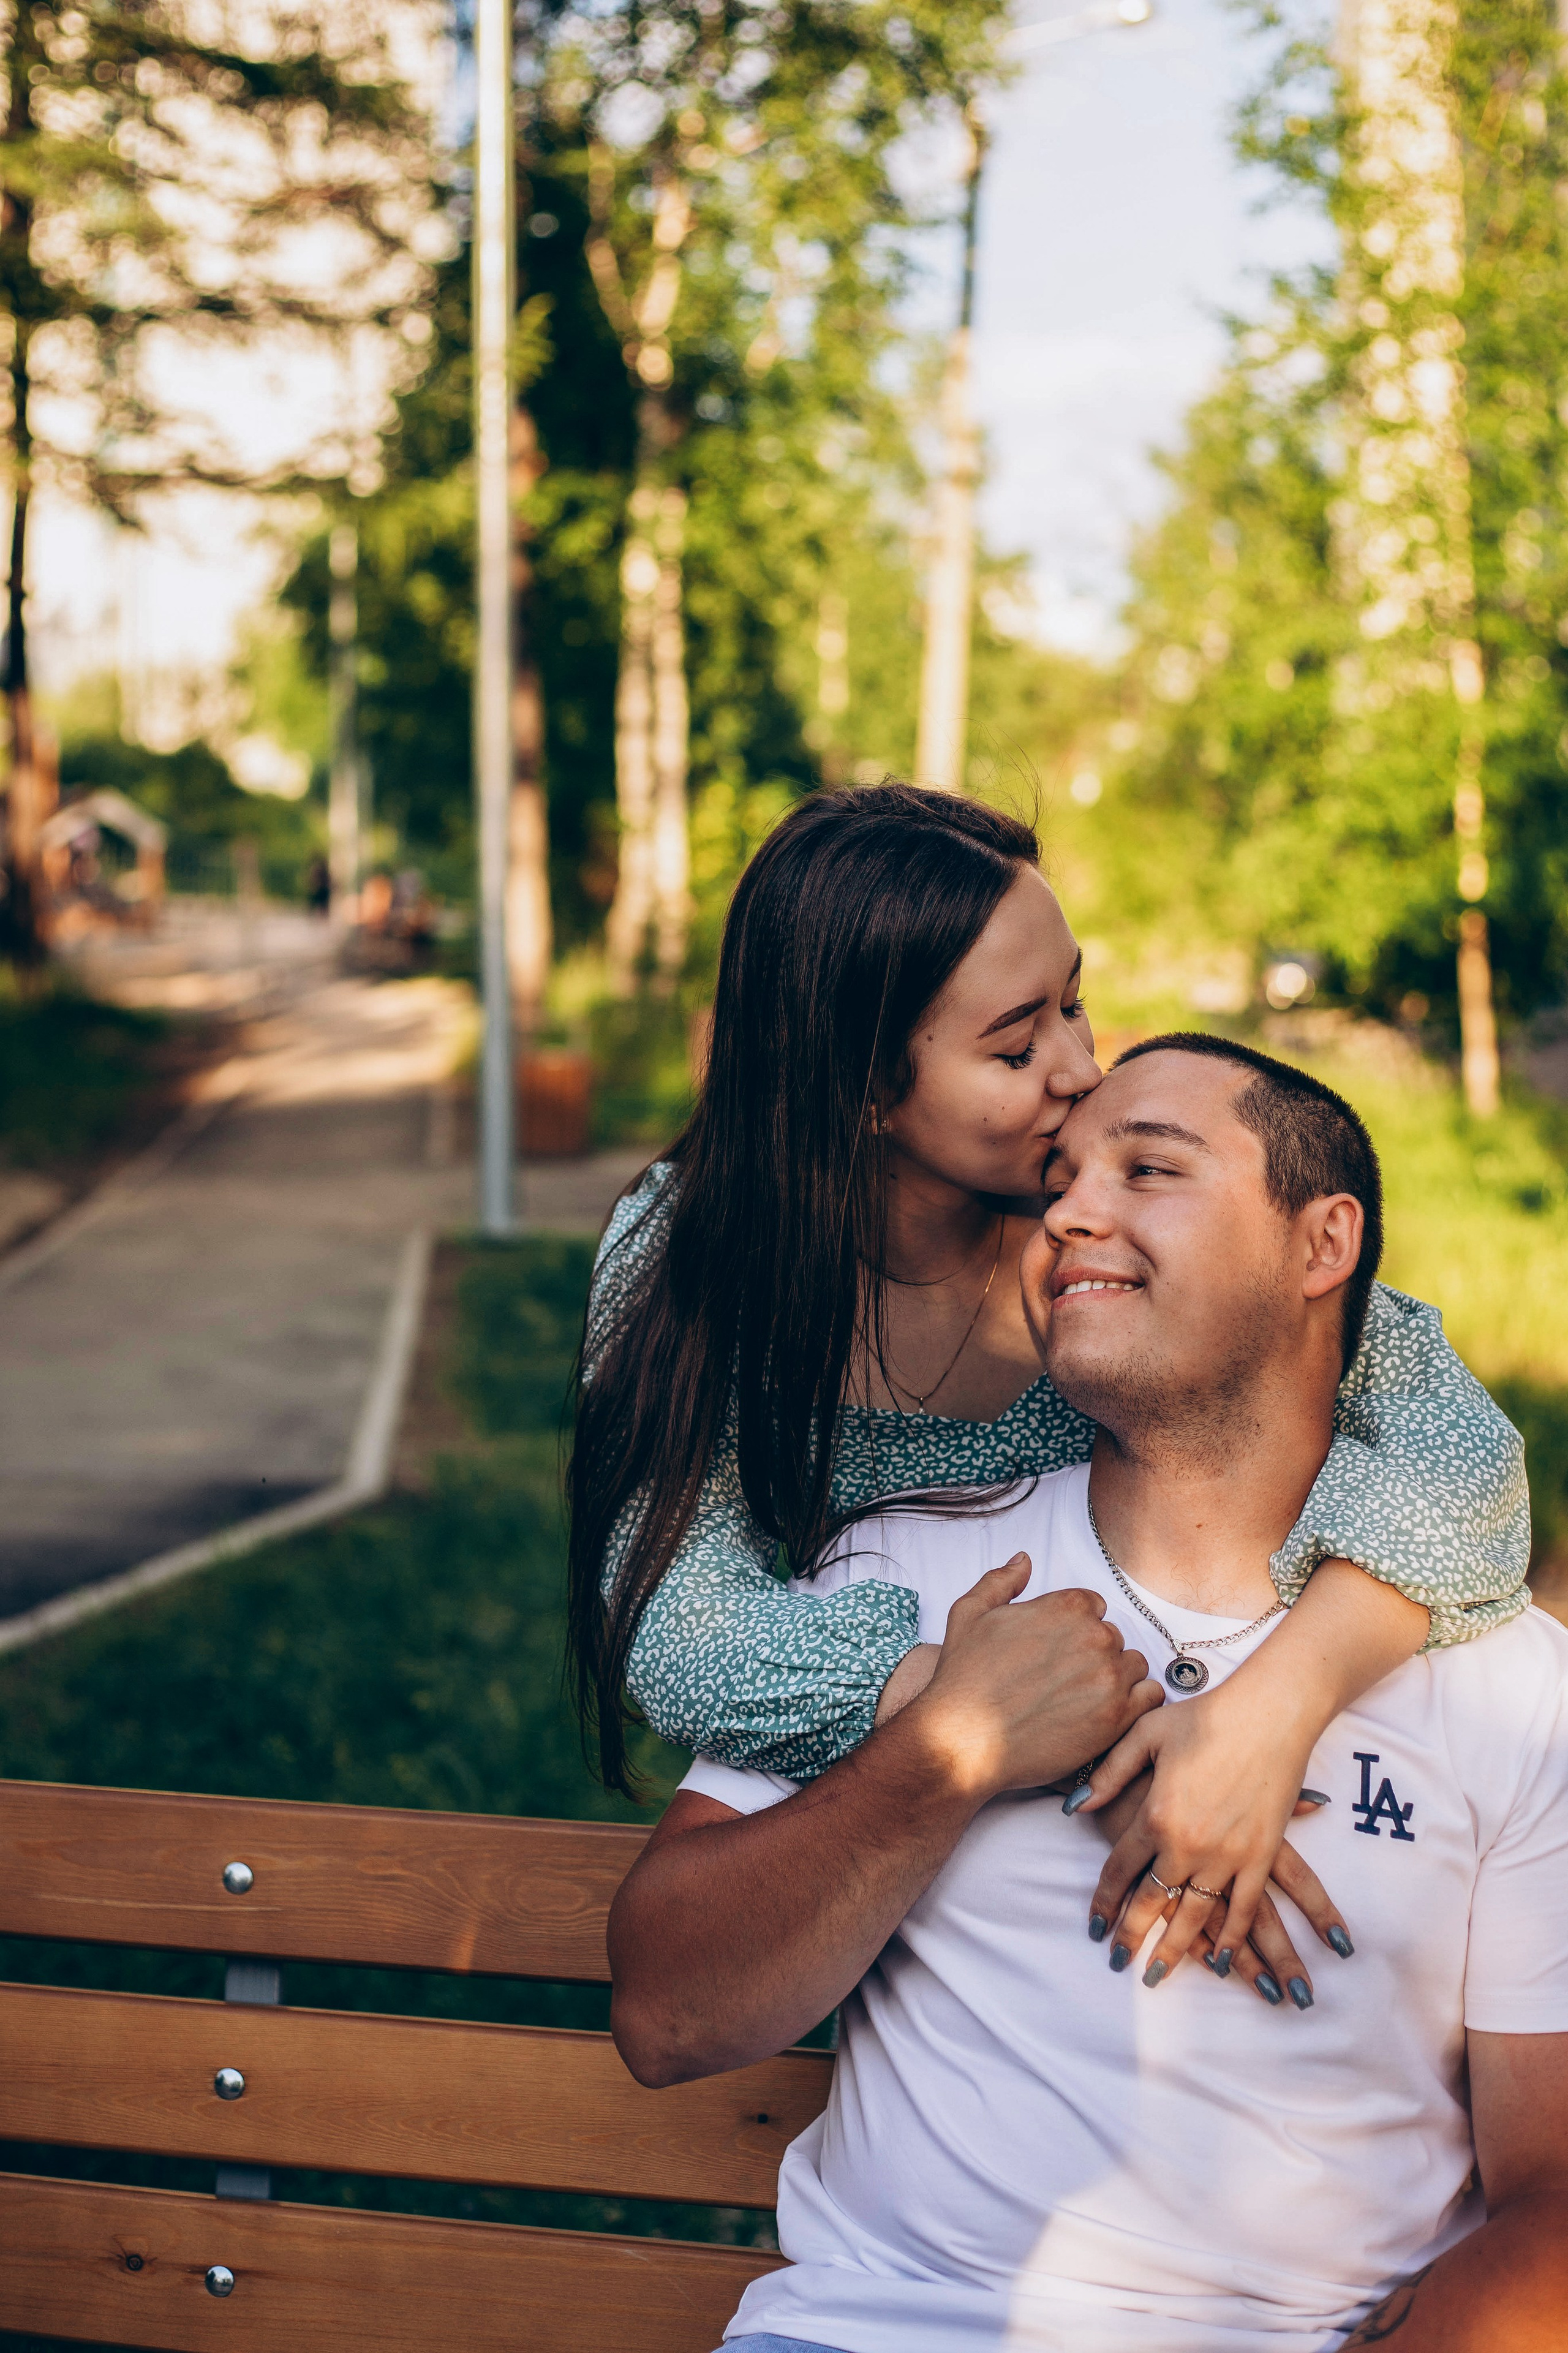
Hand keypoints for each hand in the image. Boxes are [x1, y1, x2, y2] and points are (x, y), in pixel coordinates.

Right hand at [909, 1555, 1162, 1803]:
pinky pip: (1150, 1697)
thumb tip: (1024, 1560)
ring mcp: (1109, 1678)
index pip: (1093, 1606)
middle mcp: (1094, 1637)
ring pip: (1133, 1665)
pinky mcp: (1118, 1718)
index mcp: (1066, 1607)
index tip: (1057, 1649)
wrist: (964, 1741)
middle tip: (1062, 1678)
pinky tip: (1107, 1712)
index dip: (1075, 1627)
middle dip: (1092, 1653)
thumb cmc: (963, 1678)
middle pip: (1112, 1636)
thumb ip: (1002, 1581)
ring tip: (1082, 1698)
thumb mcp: (969, 1613)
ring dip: (1115, 1677)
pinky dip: (1135, 1703)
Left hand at [1071, 1673, 1334, 1977]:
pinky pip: (1244, 1908)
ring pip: (1195, 1915)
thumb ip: (1108, 1774)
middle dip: (1133, 1937)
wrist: (1271, 1711)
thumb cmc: (1206, 1715)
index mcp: (1155, 1814)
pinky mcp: (1263, 1856)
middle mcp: (1188, 1843)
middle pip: (1152, 1902)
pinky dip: (1231, 1937)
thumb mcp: (1145, 1734)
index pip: (1119, 1870)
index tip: (1095, 1928)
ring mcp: (1228, 1854)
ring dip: (1176, 1949)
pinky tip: (1218, 1961)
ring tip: (1159, 1974)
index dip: (1105, 1902)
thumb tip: (1076, 1807)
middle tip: (1120, 1963)